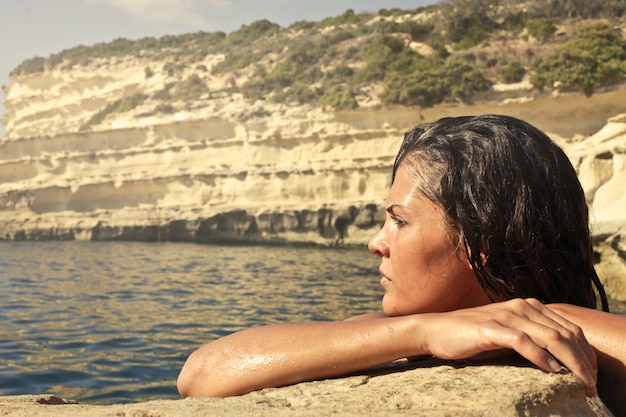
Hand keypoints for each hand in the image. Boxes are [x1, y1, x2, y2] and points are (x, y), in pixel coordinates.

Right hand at [422, 298, 597, 395]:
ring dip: (571, 363)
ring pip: (551, 338)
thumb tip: (559, 359)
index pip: (569, 327)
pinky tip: (553, 371)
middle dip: (584, 361)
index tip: (593, 373)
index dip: (586, 352)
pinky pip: (524, 342)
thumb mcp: (507, 331)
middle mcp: (520, 306)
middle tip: (592, 384)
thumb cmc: (471, 335)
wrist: (437, 330)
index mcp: (528, 306)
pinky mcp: (491, 329)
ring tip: (581, 381)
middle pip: (565, 333)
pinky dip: (542, 357)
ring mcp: (506, 316)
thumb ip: (530, 336)